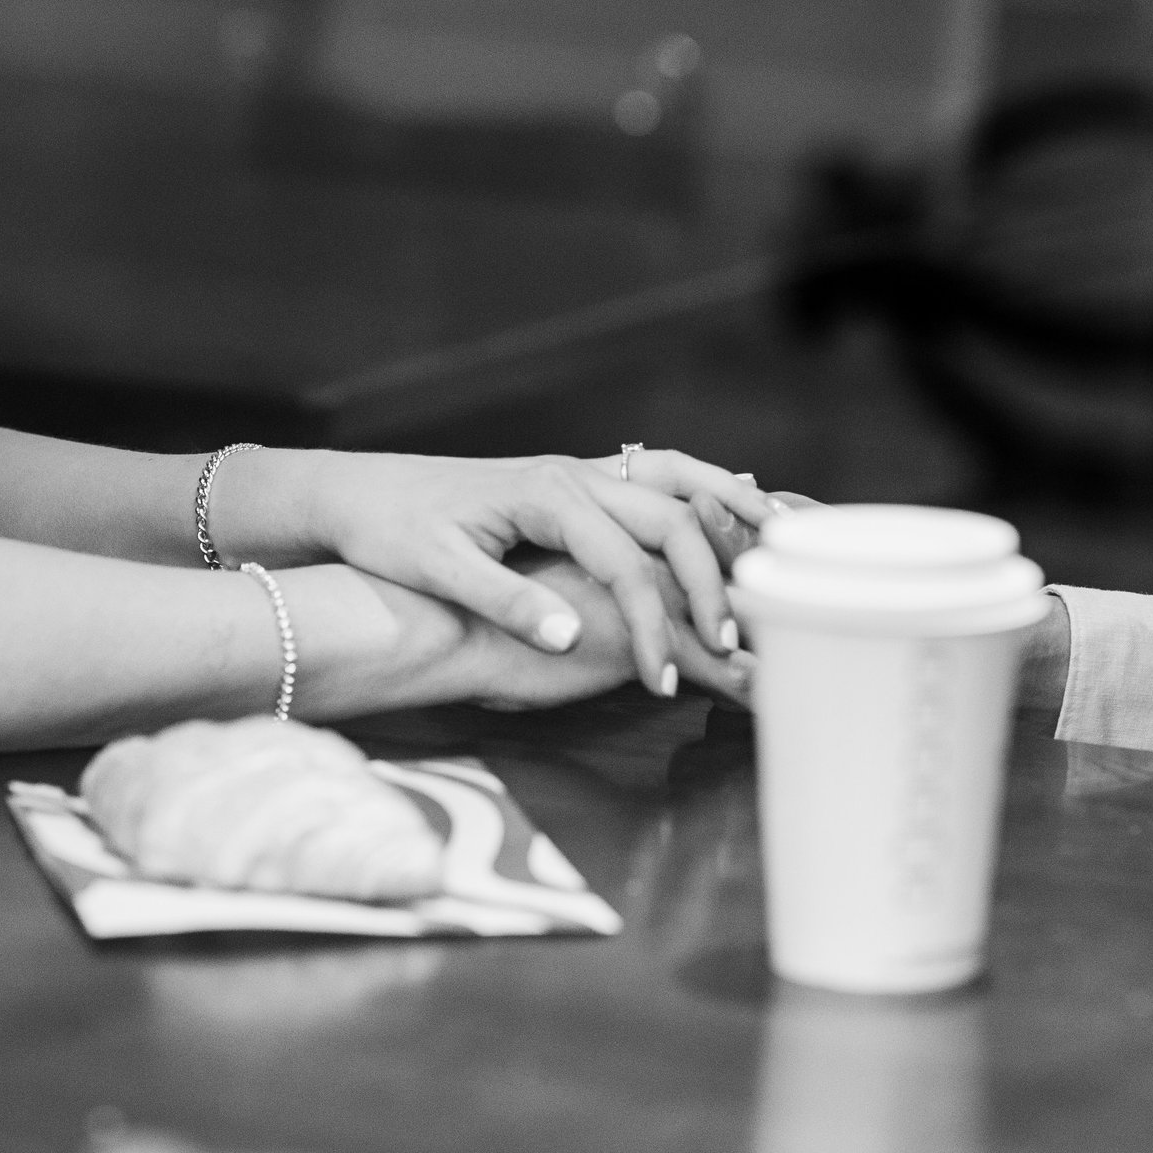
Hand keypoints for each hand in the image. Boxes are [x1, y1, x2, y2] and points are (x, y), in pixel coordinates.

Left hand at [292, 449, 775, 698]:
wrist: (364, 493)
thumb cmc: (393, 533)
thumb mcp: (437, 569)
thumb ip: (505, 601)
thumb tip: (572, 636)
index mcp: (549, 492)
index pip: (628, 563)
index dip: (654, 625)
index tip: (665, 681)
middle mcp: (577, 472)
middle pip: (676, 518)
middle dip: (712, 582)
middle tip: (735, 643)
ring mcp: (585, 471)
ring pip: (684, 480)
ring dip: (735, 515)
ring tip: (788, 549)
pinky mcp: (582, 480)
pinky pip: (664, 479)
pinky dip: (712, 493)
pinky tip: (745, 510)